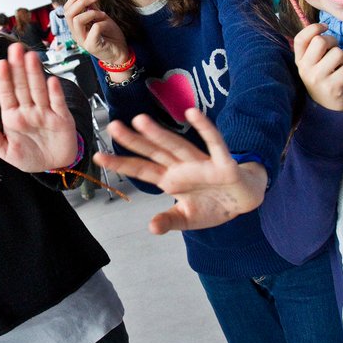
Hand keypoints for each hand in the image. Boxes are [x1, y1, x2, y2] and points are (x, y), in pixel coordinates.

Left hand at [0, 42, 76, 172]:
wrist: (54, 166)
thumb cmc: (29, 156)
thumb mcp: (5, 150)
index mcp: (13, 116)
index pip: (6, 94)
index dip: (4, 79)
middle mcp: (29, 110)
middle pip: (23, 86)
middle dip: (19, 68)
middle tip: (15, 49)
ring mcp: (46, 112)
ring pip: (39, 90)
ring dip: (35, 74)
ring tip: (30, 57)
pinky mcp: (62, 119)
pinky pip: (58, 104)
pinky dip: (55, 93)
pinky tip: (51, 81)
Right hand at [63, 0, 130, 65]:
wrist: (120, 52)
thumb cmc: (110, 36)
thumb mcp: (100, 17)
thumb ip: (91, 8)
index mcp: (76, 27)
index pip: (67, 10)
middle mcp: (76, 34)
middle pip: (68, 14)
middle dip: (81, 1)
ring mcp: (82, 40)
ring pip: (77, 20)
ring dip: (91, 12)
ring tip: (102, 14)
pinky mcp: (91, 46)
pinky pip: (93, 28)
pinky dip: (101, 22)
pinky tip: (106, 23)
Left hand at [95, 110, 267, 234]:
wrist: (245, 200)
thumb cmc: (214, 204)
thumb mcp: (189, 219)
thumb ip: (170, 220)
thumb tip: (151, 227)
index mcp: (171, 179)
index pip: (142, 169)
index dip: (122, 163)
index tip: (98, 156)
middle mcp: (182, 166)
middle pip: (154, 152)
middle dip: (134, 141)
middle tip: (112, 126)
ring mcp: (201, 162)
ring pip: (177, 145)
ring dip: (160, 134)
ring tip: (140, 120)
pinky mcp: (223, 162)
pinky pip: (214, 143)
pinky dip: (205, 129)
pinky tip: (192, 114)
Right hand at [293, 23, 342, 110]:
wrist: (326, 108)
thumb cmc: (321, 79)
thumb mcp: (311, 65)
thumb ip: (313, 48)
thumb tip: (323, 27)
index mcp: (299, 61)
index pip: (300, 38)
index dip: (313, 28)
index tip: (324, 27)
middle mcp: (305, 69)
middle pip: (320, 41)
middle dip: (333, 41)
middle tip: (334, 51)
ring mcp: (317, 78)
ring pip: (337, 53)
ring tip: (338, 67)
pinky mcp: (331, 87)